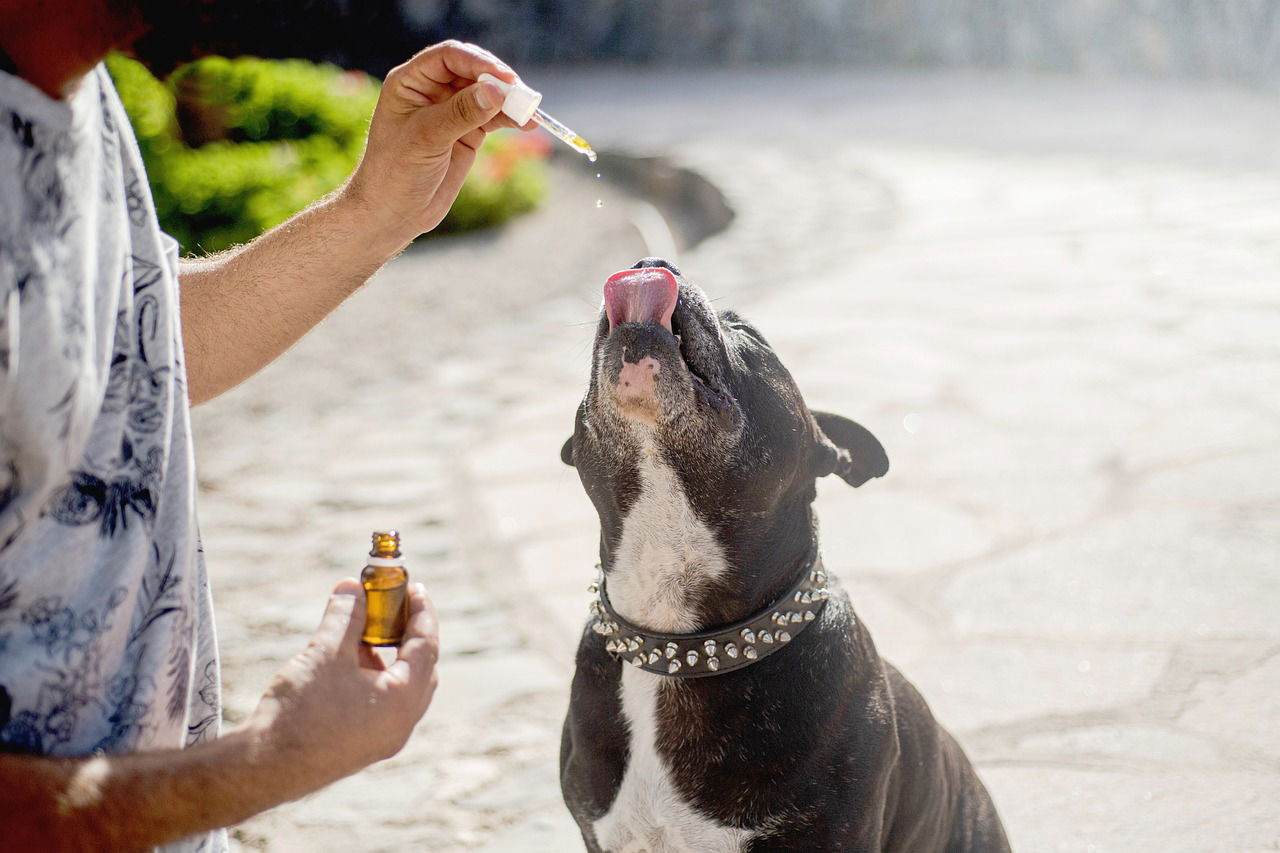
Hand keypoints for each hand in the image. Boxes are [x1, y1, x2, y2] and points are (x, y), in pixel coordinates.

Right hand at [247, 578, 439, 795]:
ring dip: (388, 657)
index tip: (414, 588)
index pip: (427, 646)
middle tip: (393, 607)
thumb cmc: (301, 710)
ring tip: (365, 632)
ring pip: (400, 688)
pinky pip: (383, 706)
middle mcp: (402, 723)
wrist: (266, 768)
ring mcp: (384, 740)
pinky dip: (375, 680)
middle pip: (421, 668)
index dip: (422, 612)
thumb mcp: (326, 652)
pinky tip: (349, 666)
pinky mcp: (364, 748)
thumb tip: (352, 586)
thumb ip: (346, 616)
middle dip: (409, 634)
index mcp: (404, 699)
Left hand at [343, 40, 531, 249]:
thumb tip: (495, 91)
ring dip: (510, 101)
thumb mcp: (427, 138)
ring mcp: (451, 112)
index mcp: (411, 82)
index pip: (448, 58)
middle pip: (472, 72)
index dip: (477, 62)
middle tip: (522, 95)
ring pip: (487, 95)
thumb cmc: (396, 172)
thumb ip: (461, 113)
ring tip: (531, 111)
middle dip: (498, 81)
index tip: (503, 77)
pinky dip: (511, 119)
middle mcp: (432, 91)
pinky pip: (494, 118)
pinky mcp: (467, 133)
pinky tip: (528, 123)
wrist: (394, 213)